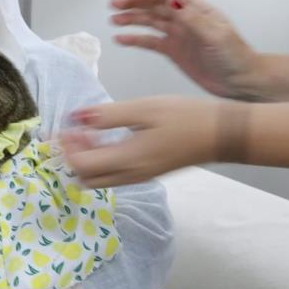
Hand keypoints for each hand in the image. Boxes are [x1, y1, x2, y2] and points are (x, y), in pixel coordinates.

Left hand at [59, 96, 222, 187]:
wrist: (223, 134)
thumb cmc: (185, 117)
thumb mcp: (144, 109)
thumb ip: (107, 116)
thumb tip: (76, 117)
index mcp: (127, 160)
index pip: (81, 165)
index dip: (67, 148)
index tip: (66, 128)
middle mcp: (130, 175)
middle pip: (86, 178)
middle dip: (73, 157)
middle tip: (75, 132)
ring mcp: (139, 177)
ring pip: (99, 180)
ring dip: (87, 160)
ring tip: (90, 133)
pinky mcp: (147, 173)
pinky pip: (114, 175)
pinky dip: (102, 161)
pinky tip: (108, 138)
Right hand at [110, 0, 259, 98]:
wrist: (241, 83)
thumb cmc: (235, 58)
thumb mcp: (216, 37)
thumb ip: (193, 19)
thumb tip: (172, 1)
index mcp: (198, 10)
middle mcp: (186, 19)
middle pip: (156, 4)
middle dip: (135, 2)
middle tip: (114, 5)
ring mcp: (178, 35)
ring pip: (150, 21)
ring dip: (132, 18)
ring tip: (113, 20)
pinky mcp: (173, 51)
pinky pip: (150, 42)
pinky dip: (135, 39)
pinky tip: (121, 39)